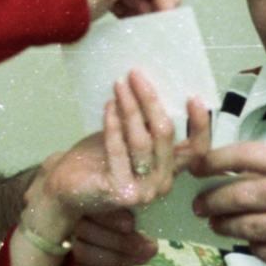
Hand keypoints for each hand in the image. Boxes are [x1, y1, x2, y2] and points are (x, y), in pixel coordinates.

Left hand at [71, 98, 211, 265]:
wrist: (65, 189)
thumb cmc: (97, 161)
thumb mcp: (127, 138)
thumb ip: (144, 123)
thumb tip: (148, 85)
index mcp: (168, 170)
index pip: (197, 150)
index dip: (200, 125)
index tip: (193, 97)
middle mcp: (162, 183)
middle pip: (165, 135)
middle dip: (150, 100)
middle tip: (136, 75)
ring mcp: (143, 190)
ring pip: (143, 140)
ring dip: (130, 107)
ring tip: (119, 85)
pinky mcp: (121, 190)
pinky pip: (119, 149)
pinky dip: (113, 124)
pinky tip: (108, 106)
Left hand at [192, 139, 265, 265]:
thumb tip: (237, 171)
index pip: (247, 155)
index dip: (215, 160)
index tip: (197, 166)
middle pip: (239, 194)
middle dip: (212, 201)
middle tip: (199, 205)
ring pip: (246, 226)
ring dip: (225, 226)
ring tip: (217, 224)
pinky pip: (264, 252)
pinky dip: (254, 247)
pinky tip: (252, 243)